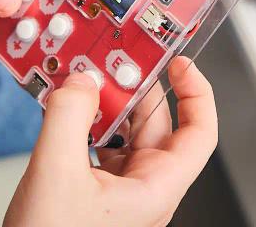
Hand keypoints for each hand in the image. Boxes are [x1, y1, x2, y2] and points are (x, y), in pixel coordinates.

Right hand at [5, 57, 217, 226]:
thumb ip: (69, 117)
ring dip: (105, 106)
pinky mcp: (94, 194)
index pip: (199, 134)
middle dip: (134, 89)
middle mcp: (144, 190)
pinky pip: (100, 147)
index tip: (179, 63)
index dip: (196, 94)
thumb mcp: (55, 172)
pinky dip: (85, 124)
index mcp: (155, 190)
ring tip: (83, 81)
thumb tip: (81, 81)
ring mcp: (120, 193)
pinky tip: (66, 110)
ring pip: (125, 134)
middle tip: (112, 60)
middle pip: (156, 125)